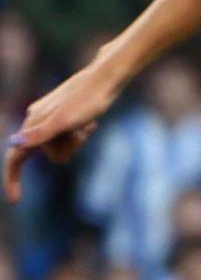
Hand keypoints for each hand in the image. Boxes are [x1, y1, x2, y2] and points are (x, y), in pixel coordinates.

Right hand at [3, 56, 129, 201]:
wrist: (108, 78)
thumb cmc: (89, 99)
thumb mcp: (64, 120)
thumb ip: (40, 134)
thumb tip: (14, 144)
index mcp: (33, 123)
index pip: (16, 157)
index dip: (13, 179)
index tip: (15, 201)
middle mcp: (37, 121)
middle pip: (49, 154)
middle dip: (67, 150)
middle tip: (81, 132)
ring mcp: (51, 119)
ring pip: (62, 146)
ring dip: (76, 142)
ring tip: (87, 126)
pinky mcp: (66, 116)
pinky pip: (72, 137)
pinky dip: (82, 134)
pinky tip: (92, 124)